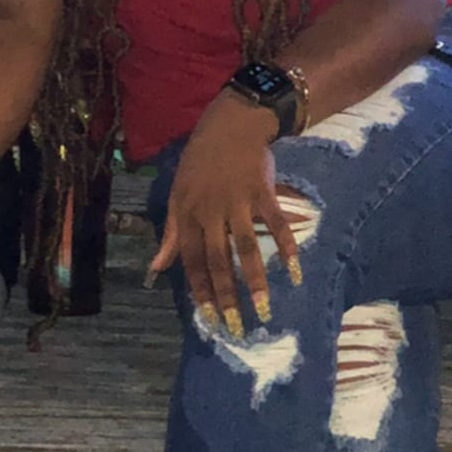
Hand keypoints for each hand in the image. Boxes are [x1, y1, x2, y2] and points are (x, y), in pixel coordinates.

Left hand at [149, 96, 303, 331]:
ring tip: (264, 308)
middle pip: (219, 260)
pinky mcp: (262, 192)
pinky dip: (286, 247)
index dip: (200, 290)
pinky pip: (276, 224)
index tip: (209, 318)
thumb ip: (172, 235)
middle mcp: (210, 212)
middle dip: (227, 295)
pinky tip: (294, 272)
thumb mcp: (178, 196)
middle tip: (236, 326)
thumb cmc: (201, 164)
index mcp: (187, 215)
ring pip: (247, 247)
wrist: (230, 125)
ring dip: (255, 280)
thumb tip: (157, 268)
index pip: (192, 261)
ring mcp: (237, 202)